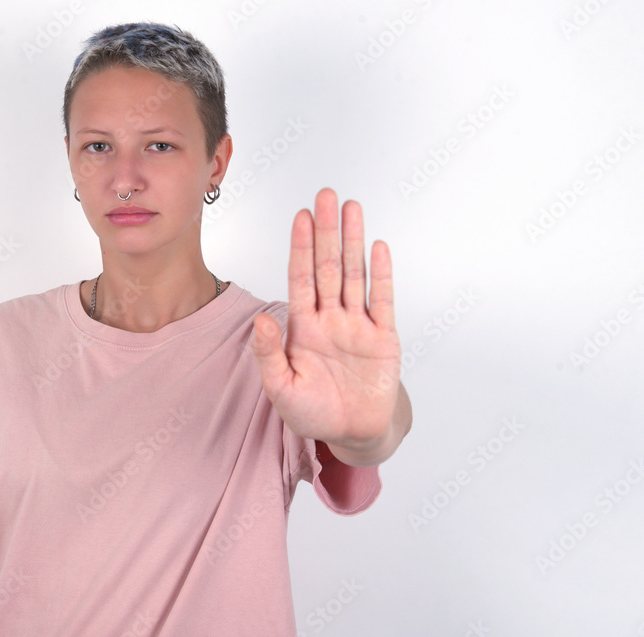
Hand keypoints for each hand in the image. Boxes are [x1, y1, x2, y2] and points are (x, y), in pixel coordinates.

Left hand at [250, 188, 402, 454]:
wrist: (353, 433)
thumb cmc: (313, 413)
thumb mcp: (281, 388)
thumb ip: (269, 354)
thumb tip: (260, 319)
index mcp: (303, 328)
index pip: (301, 278)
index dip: (301, 247)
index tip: (300, 217)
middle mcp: (330, 319)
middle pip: (328, 266)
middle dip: (326, 231)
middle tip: (325, 195)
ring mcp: (357, 325)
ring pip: (355, 275)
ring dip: (353, 241)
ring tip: (351, 208)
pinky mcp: (383, 338)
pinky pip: (382, 300)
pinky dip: (381, 274)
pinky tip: (378, 247)